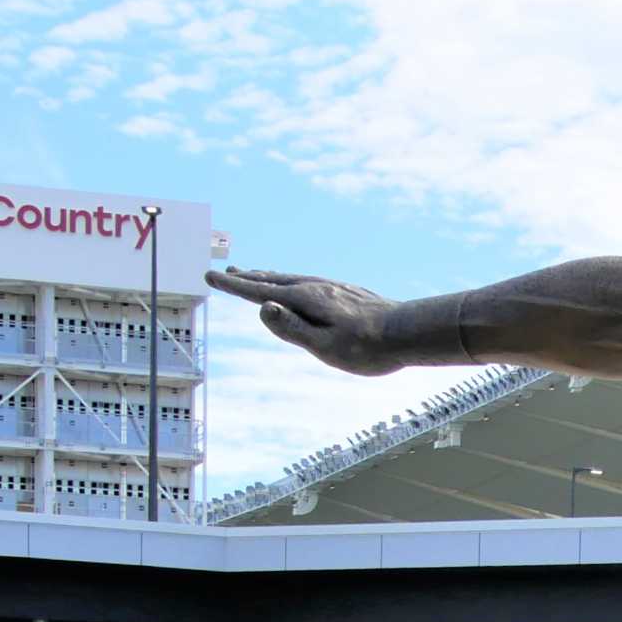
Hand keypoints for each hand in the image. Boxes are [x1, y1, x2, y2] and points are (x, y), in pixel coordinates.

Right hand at [205, 267, 401, 375]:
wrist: (411, 333)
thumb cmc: (368, 348)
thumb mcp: (324, 346)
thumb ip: (292, 328)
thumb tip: (261, 307)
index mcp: (306, 299)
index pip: (260, 291)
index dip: (233, 287)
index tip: (210, 277)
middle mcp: (317, 287)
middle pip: (274, 280)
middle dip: (248, 279)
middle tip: (227, 274)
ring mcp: (333, 288)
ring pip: (293, 280)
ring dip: (271, 278)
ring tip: (257, 277)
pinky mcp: (347, 293)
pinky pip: (310, 284)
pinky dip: (294, 283)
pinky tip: (301, 290)